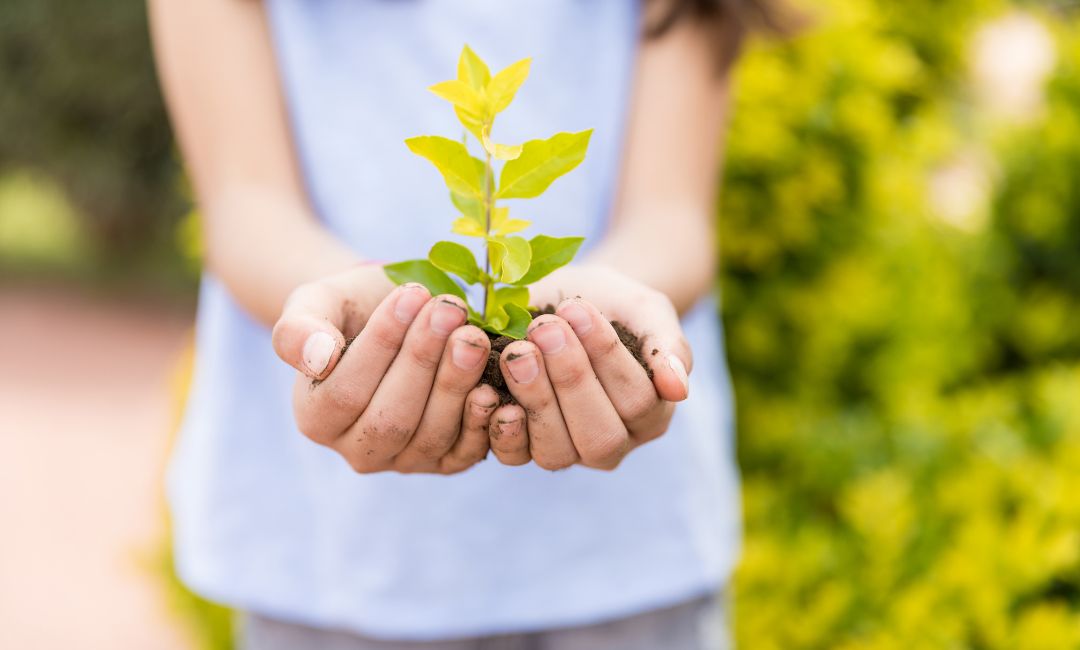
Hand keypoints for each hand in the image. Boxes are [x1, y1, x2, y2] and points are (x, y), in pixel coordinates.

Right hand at [272, 266, 496, 473]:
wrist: (398, 316)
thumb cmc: (352, 308)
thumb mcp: (317, 303)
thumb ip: (299, 329)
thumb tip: (317, 358)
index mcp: (316, 417)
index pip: (344, 392)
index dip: (380, 345)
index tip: (411, 295)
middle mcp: (357, 450)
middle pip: (390, 419)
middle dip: (423, 361)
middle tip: (450, 310)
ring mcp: (404, 461)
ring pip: (430, 435)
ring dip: (455, 383)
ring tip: (472, 333)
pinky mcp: (446, 461)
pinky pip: (464, 452)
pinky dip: (481, 421)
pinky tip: (492, 382)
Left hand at [487, 265, 691, 470]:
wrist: (567, 302)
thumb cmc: (613, 305)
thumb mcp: (645, 310)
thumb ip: (667, 346)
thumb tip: (678, 390)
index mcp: (650, 414)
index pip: (637, 400)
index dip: (607, 357)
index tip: (577, 307)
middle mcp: (613, 443)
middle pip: (599, 436)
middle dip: (571, 380)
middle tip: (545, 328)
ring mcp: (568, 451)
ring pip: (556, 452)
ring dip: (535, 400)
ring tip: (518, 351)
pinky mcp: (524, 449)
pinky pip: (512, 454)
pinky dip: (499, 425)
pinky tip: (488, 387)